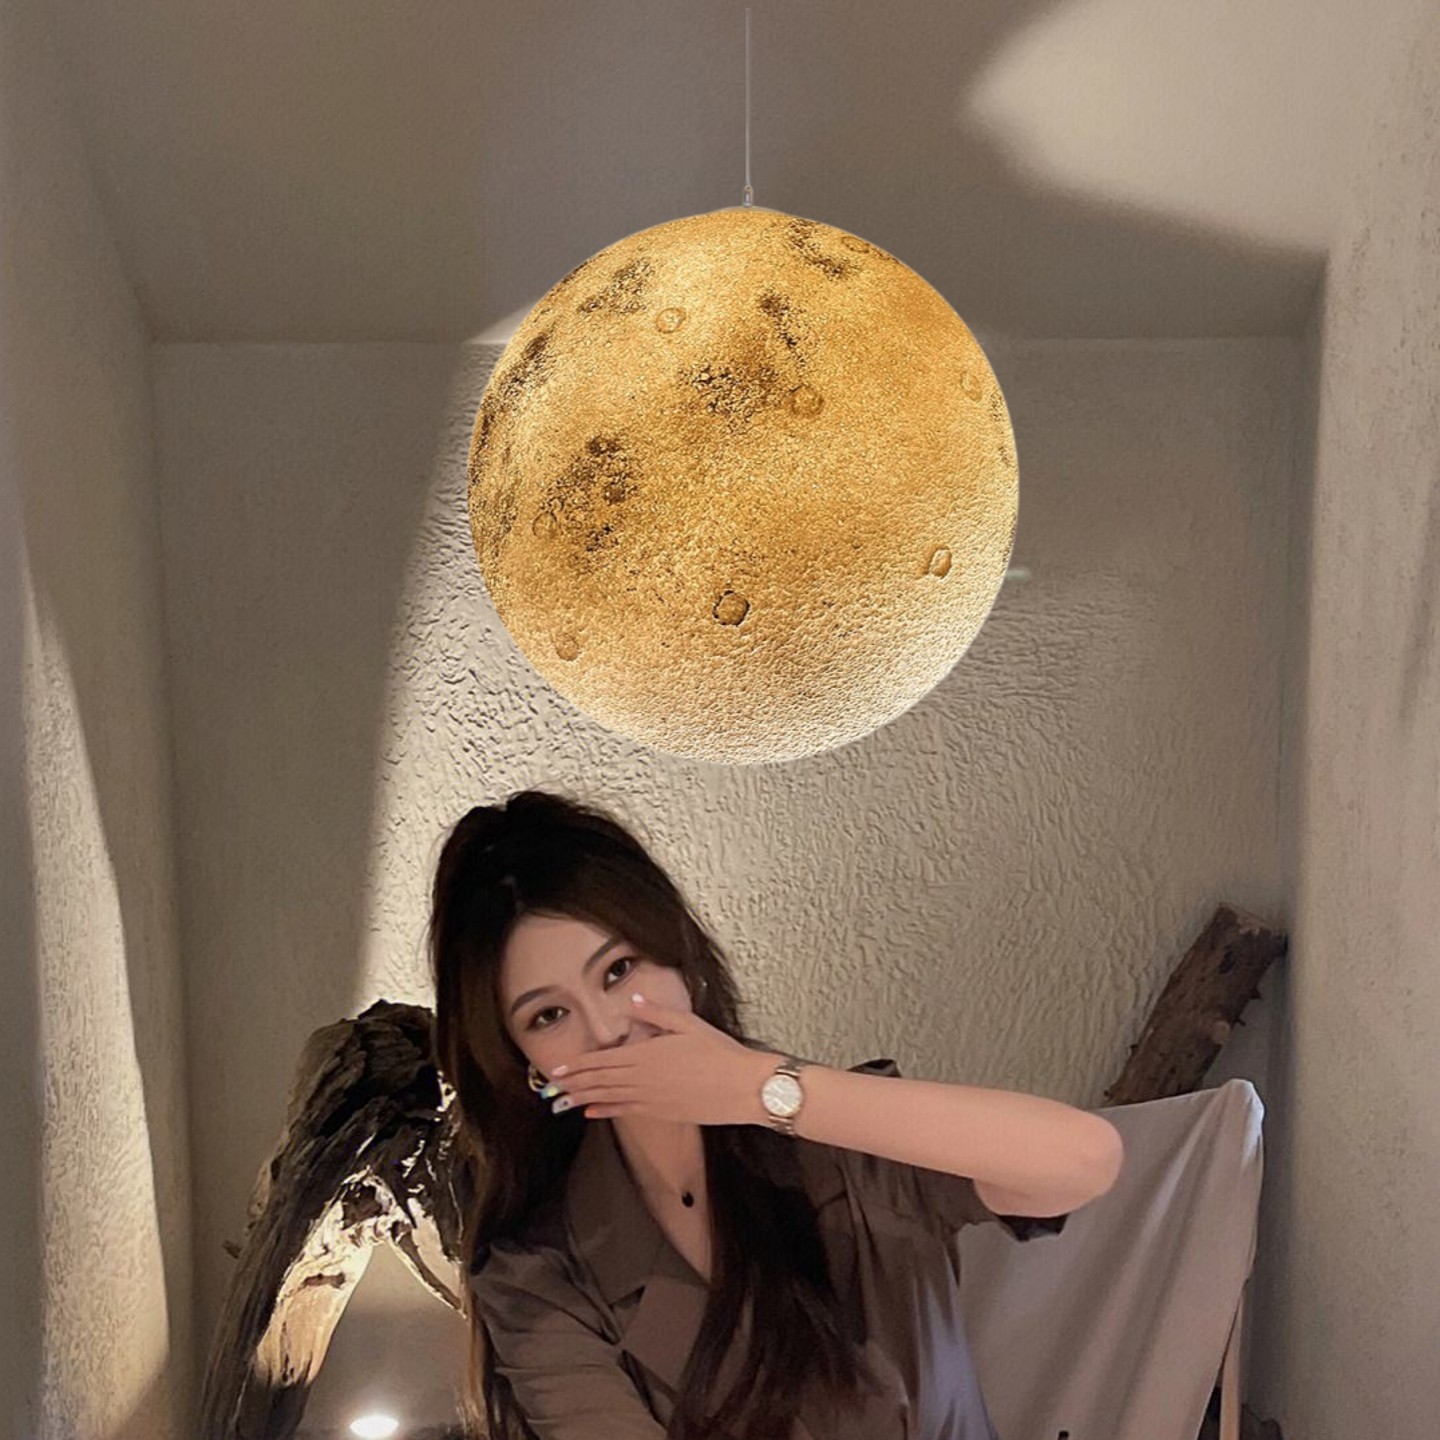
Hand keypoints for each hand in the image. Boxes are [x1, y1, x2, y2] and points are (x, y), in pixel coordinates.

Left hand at [546, 994, 776, 1125]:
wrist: (743, 1087)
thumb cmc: (720, 1052)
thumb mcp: (689, 1024)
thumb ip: (656, 1013)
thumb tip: (633, 1000)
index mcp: (646, 1053)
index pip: (603, 1060)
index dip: (579, 1065)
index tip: (559, 1069)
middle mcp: (642, 1078)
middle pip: (600, 1080)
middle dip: (573, 1084)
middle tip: (550, 1089)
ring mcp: (650, 1099)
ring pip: (608, 1098)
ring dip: (583, 1099)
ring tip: (561, 1103)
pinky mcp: (661, 1113)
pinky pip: (626, 1111)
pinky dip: (606, 1111)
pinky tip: (592, 1112)